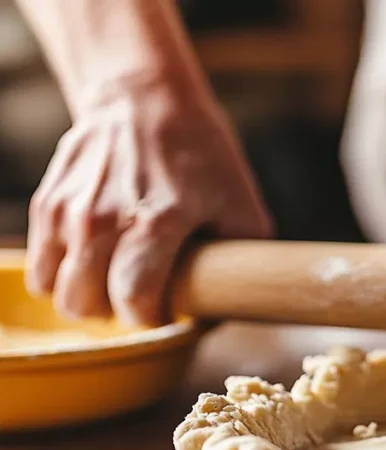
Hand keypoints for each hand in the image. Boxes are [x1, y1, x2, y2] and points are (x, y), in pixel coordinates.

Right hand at [26, 85, 271, 325]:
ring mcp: (68, 210)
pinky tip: (92, 263)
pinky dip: (62, 276)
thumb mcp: (242, 202)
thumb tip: (242, 299)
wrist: (143, 96)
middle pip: (86, 303)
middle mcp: (103, 217)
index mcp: (156, 220)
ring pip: (57, 290)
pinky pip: (40, 267)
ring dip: (86, 297)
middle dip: (116, 312)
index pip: (133, 300)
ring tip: (115, 279)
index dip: (152, 318)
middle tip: (142, 294)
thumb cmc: (200, 151)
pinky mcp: (46, 203)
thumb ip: (245, 257)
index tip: (167, 310)